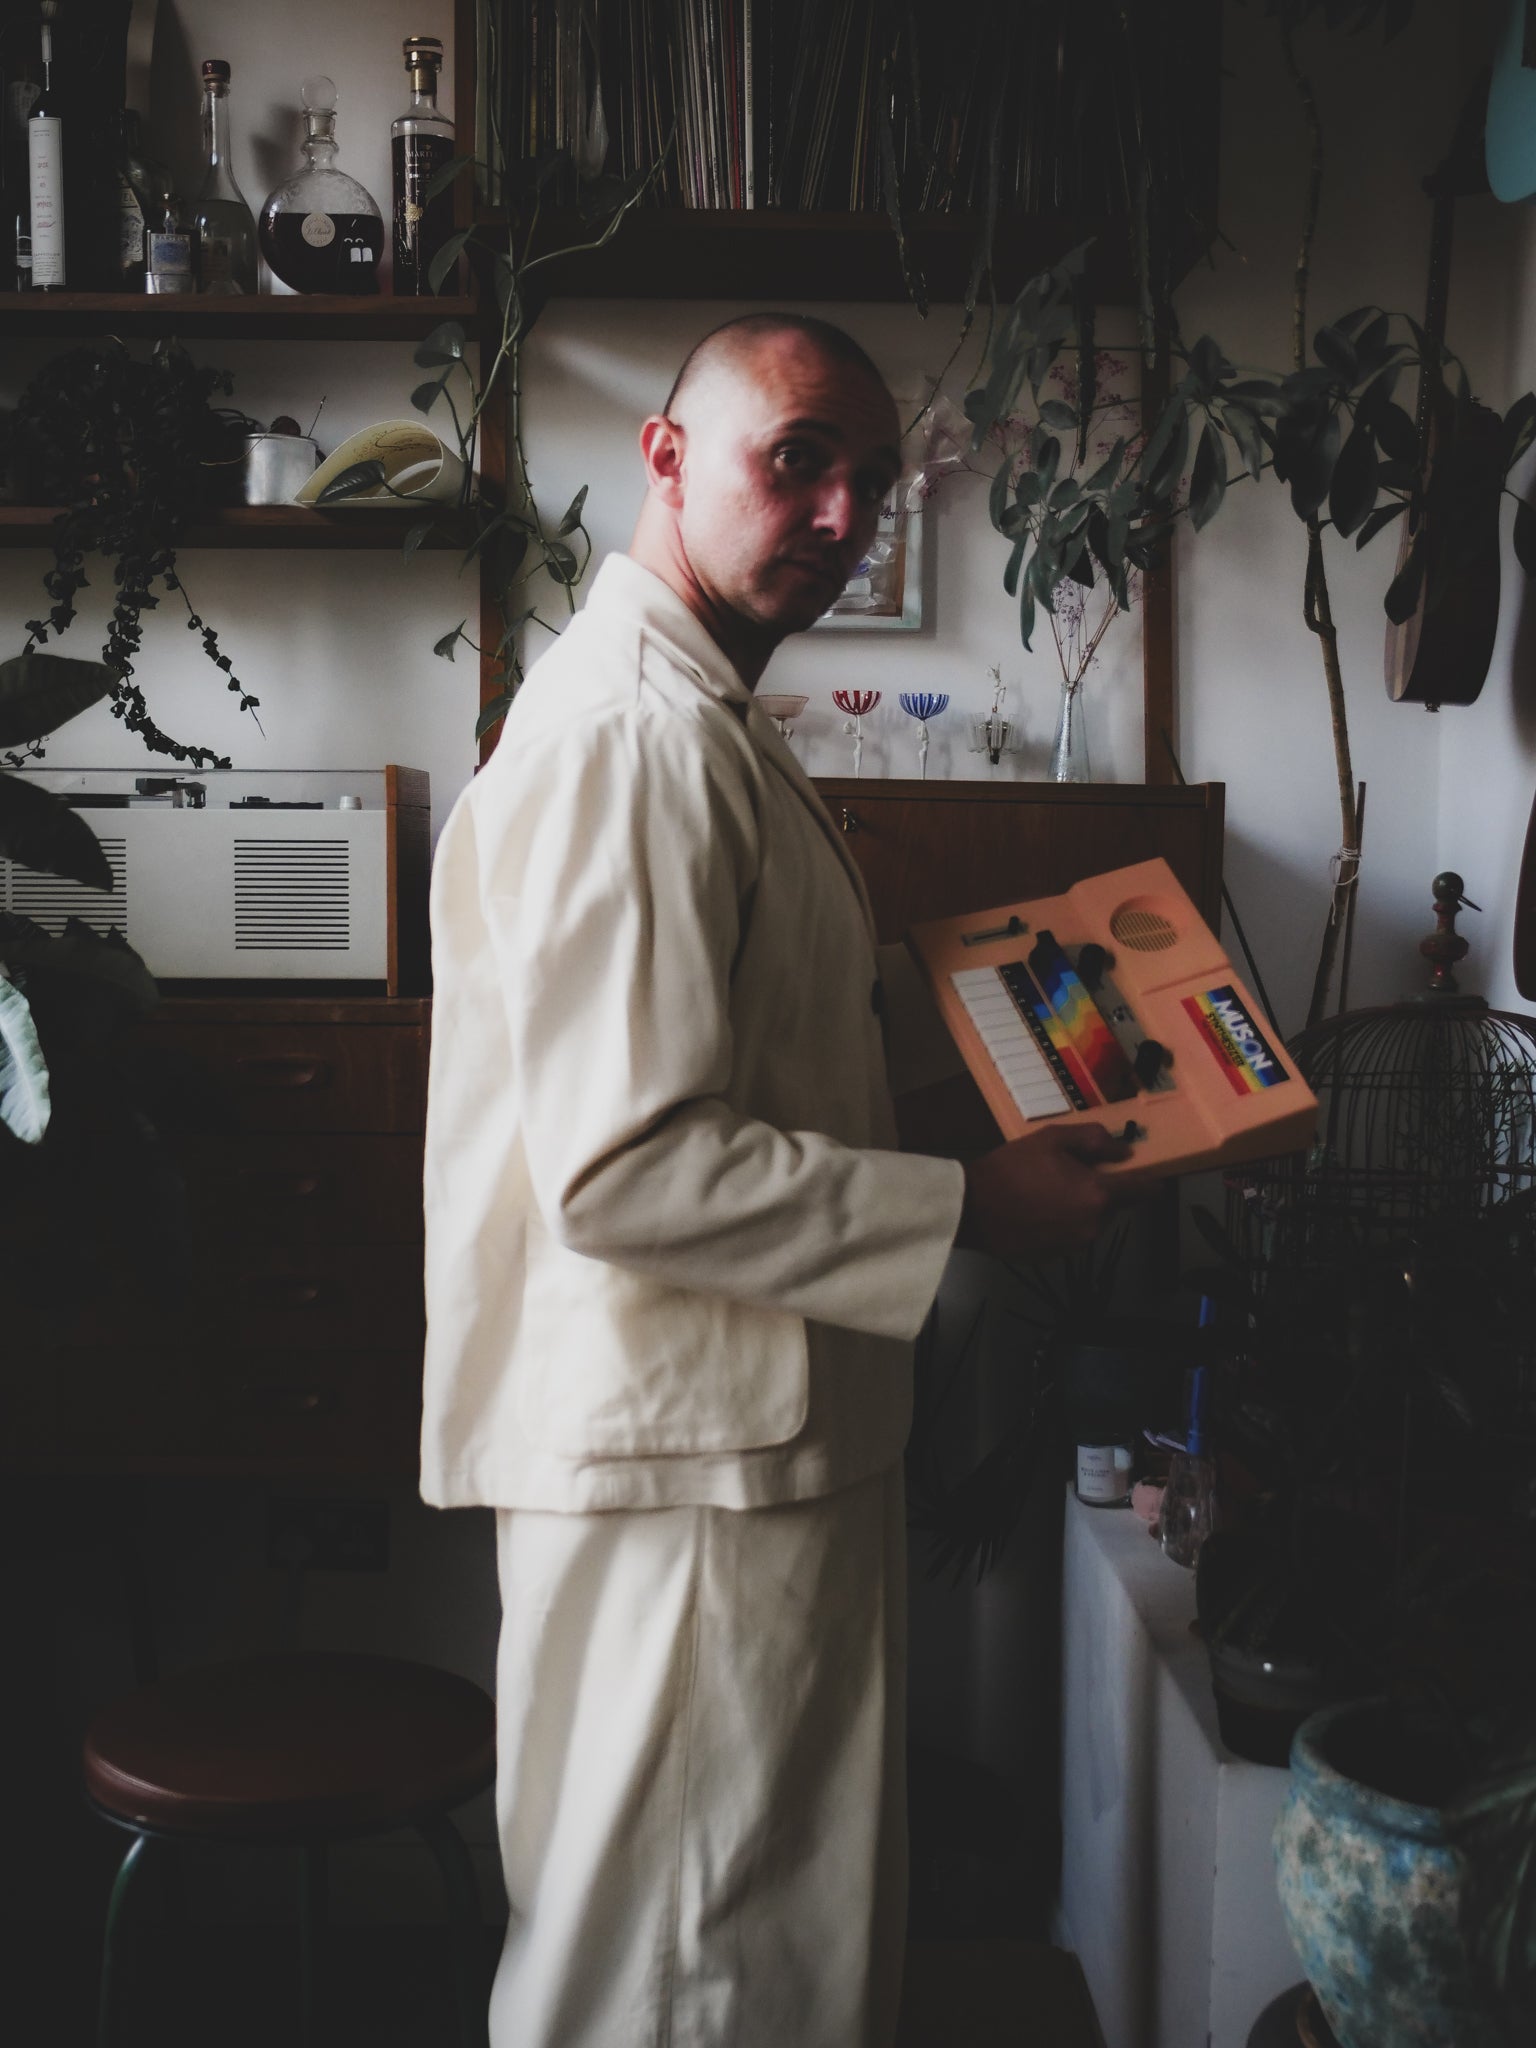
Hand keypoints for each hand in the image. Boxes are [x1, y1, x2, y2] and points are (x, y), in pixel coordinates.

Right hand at [954, 1122, 1132, 1258]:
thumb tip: (1125, 1152)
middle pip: (1116, 1206)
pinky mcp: (1056, 1258)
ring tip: (1050, 1193)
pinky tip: (1038, 1212)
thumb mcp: (1052, 1139)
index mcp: (1098, 1195)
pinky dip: (1064, 1224)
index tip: (1147, 1173)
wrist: (971, 1209)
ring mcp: (1075, 1246)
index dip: (1151, 1180)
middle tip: (1073, 1174)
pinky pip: (1072, 1236)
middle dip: (1103, 1191)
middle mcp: (1094, 1225)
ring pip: (1093, 1222)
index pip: (1146, 1191)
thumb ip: (1094, 1140)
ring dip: (1083, 1208)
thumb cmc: (1012, 1168)